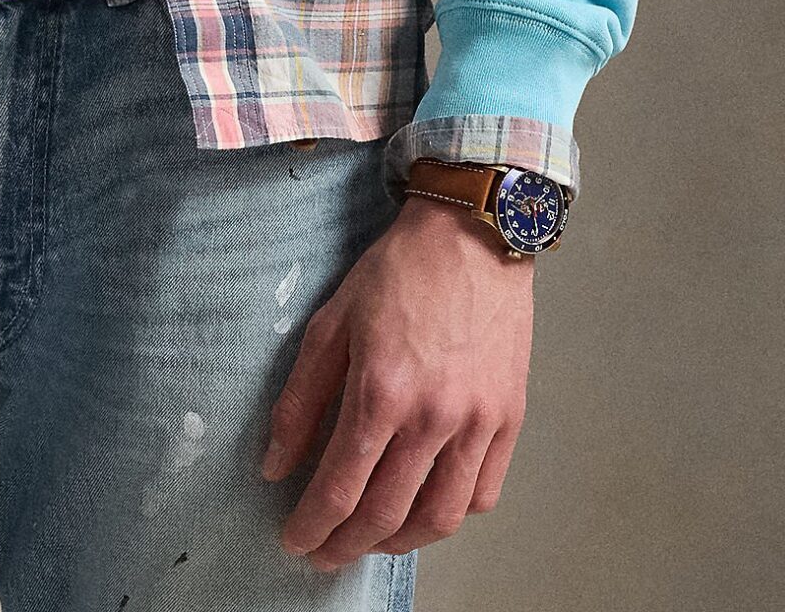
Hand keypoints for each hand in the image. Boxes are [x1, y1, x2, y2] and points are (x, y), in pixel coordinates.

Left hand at [261, 193, 534, 567]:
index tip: (294, 540)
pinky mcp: (508, 418)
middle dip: (346, 545)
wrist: (473, 233)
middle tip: (324, 552)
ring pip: (438, 518)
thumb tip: (276, 463)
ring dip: (398, 541)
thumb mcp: (331, 321)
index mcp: (382, 390)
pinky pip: (482, 494)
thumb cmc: (400, 270)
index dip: (312, 525)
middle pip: (385, 514)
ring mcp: (477, 422)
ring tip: (371, 538)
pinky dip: (451, 515)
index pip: (340, 487)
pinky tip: (426, 508)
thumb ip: (301, 398)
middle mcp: (433, 416)